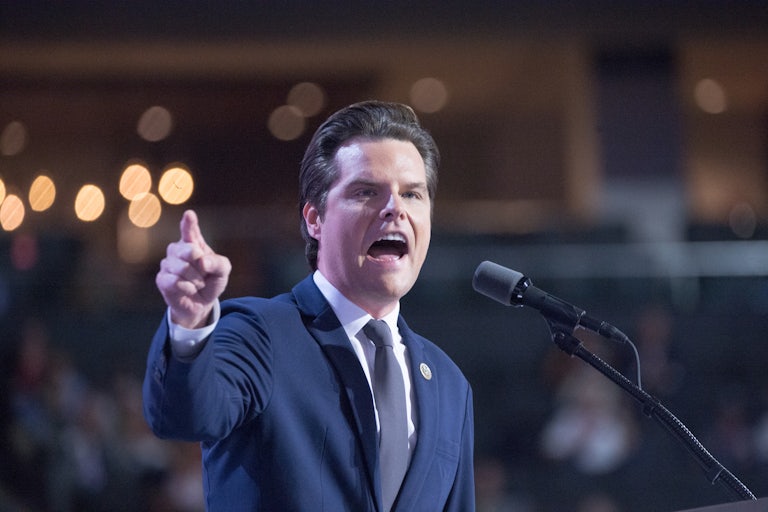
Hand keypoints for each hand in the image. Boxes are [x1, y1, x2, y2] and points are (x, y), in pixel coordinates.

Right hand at [156, 210, 231, 328]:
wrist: (201, 303)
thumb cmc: (211, 282)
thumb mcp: (223, 271)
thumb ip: (218, 263)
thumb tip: (203, 261)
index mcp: (194, 243)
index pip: (190, 230)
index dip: (189, 223)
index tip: (189, 215)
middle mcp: (178, 249)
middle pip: (189, 250)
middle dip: (201, 265)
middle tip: (204, 273)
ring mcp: (168, 263)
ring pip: (182, 268)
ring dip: (196, 280)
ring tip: (198, 283)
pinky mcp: (162, 279)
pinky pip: (175, 281)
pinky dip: (187, 287)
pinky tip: (189, 289)